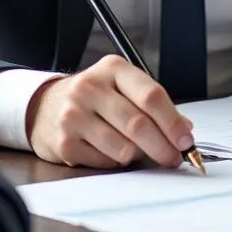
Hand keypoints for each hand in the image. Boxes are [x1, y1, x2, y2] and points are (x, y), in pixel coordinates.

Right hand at [25, 55, 195, 169]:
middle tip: (173, 157)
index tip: (186, 140)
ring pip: (124, 148)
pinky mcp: (65, 143)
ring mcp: (74, 115)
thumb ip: (152, 104)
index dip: (173, 122)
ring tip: (131, 147)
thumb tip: (185, 129)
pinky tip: (107, 149)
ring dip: (136, 155)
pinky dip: (115, 162)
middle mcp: (90, 87)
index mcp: (112, 69)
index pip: (151, 95)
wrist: (45, 107)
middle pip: (139, 124)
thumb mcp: (122, 87)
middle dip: (163, 147)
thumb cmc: (93, 98)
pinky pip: (105, 162)